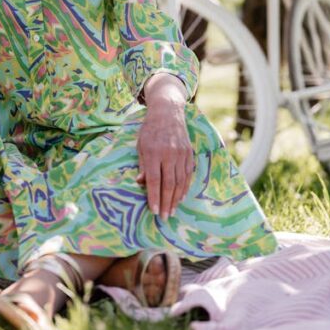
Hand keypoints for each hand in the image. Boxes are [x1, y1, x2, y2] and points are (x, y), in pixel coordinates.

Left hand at [137, 75, 193, 219]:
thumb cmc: (149, 130)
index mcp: (153, 152)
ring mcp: (181, 153)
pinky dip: (185, 188)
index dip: (154, 196)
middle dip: (166, 202)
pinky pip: (188, 174)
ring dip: (176, 198)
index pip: (154, 179)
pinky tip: (181, 197)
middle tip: (165, 217)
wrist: (167, 112)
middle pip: (169, 184)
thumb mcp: (140, 146)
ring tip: (172, 211)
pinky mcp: (189, 153)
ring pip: (180, 181)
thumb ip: (142, 165)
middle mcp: (168, 154)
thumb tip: (140, 184)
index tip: (154, 211)